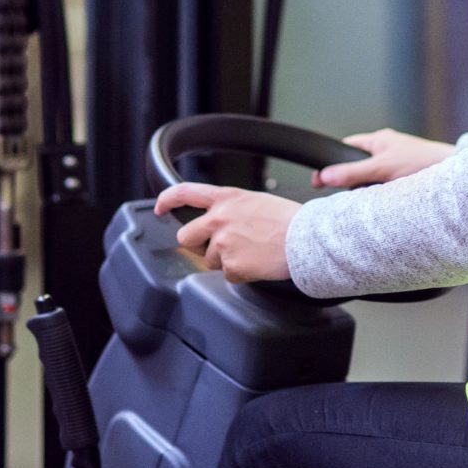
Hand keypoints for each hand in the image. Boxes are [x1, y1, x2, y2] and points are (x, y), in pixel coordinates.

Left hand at [153, 183, 298, 283]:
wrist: (306, 239)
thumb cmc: (288, 220)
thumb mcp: (255, 202)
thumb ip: (230, 209)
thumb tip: (218, 223)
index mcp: (226, 198)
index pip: (185, 192)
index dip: (167, 200)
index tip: (161, 208)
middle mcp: (219, 219)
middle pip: (186, 237)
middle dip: (198, 245)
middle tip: (220, 246)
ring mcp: (222, 243)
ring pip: (209, 260)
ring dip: (225, 261)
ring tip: (251, 252)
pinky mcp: (230, 265)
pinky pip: (227, 275)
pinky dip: (240, 274)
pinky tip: (256, 263)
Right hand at [312, 129, 454, 188]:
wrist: (456, 174)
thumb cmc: (422, 162)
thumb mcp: (381, 168)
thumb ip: (352, 173)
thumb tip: (325, 176)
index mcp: (379, 140)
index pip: (346, 147)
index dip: (332, 161)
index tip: (319, 180)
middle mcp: (388, 149)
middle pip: (358, 165)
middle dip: (351, 180)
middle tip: (344, 194)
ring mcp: (398, 163)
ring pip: (373, 178)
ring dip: (370, 189)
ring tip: (372, 199)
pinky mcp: (408, 177)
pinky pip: (387, 187)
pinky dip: (384, 195)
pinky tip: (387, 202)